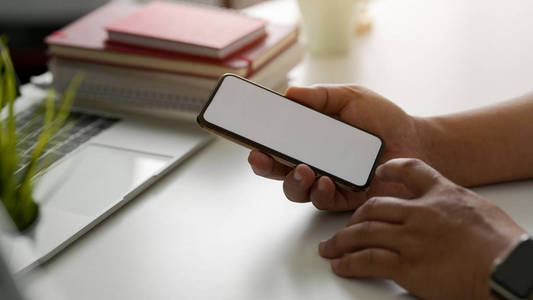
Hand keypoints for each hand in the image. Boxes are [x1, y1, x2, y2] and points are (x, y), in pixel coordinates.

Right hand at [248, 85, 428, 210]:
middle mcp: (314, 162)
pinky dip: (320, 192)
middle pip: (278, 170)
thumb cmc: (382, 119)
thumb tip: (290, 93)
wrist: (415, 141)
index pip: (277, 144)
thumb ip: (322, 96)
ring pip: (297, 190)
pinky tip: (324, 181)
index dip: (260, 143)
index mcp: (310, 139)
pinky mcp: (346, 198)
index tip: (249, 138)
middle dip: (265, 166)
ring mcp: (328, 181)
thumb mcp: (351, 98)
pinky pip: (324, 201)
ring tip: (302, 170)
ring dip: (292, 181)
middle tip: (259, 158)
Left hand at [318, 158, 526, 299]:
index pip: (410, 170)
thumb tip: (447, 213)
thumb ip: (455, 206)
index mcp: (440, 194)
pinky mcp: (407, 266)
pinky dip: (350, 263)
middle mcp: (420, 213)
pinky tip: (341, 265)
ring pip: (363, 233)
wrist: (509, 268)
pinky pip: (368, 261)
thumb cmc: (503, 244)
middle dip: (354, 218)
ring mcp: (410, 239)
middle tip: (345, 227)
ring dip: (341, 242)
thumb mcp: (480, 210)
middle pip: (373, 207)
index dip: (390, 168)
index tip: (379, 172)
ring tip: (329, 248)